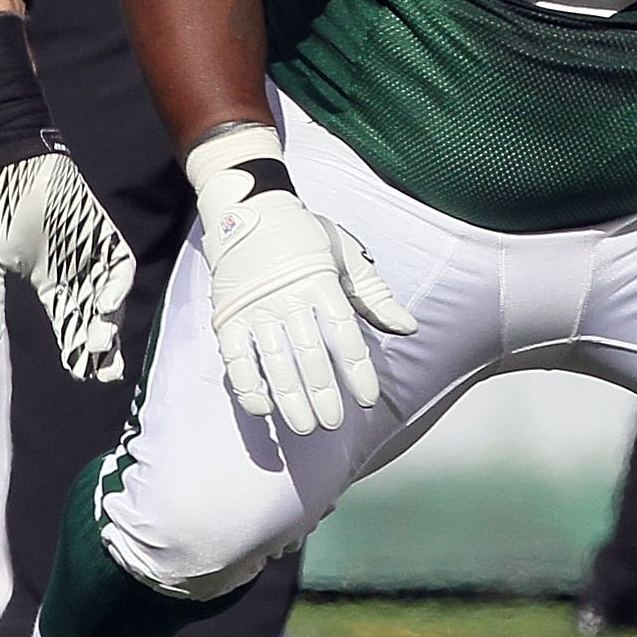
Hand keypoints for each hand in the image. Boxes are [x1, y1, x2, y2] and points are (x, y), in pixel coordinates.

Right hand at [0, 148, 133, 381]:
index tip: (80, 373)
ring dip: (108, 321)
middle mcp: (77, 276)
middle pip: (95, 320)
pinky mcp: (105, 234)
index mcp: (51, 285)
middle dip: (101, 348)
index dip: (76, 352)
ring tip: (101, 342)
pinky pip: (119, 264)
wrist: (14, 167)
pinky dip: (116, 285)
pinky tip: (106, 303)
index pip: (69, 326)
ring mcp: (93, 256)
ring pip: (109, 299)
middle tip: (105, 371)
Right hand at [188, 125, 414, 434]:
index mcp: (321, 281)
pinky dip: (247, 385)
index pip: (344, 334)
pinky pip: (235, 358)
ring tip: (306, 427)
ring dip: (290, 399)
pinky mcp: (228, 316)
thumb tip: (408, 328)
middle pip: (309, 355)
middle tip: (333, 423)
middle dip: (323, 394)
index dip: (357, 370)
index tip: (368, 399)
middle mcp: (288, 297)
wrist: (249, 209)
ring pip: (274, 362)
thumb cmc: (305, 236)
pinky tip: (263, 409)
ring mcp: (255, 308)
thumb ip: (375, 295)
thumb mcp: (346, 255)